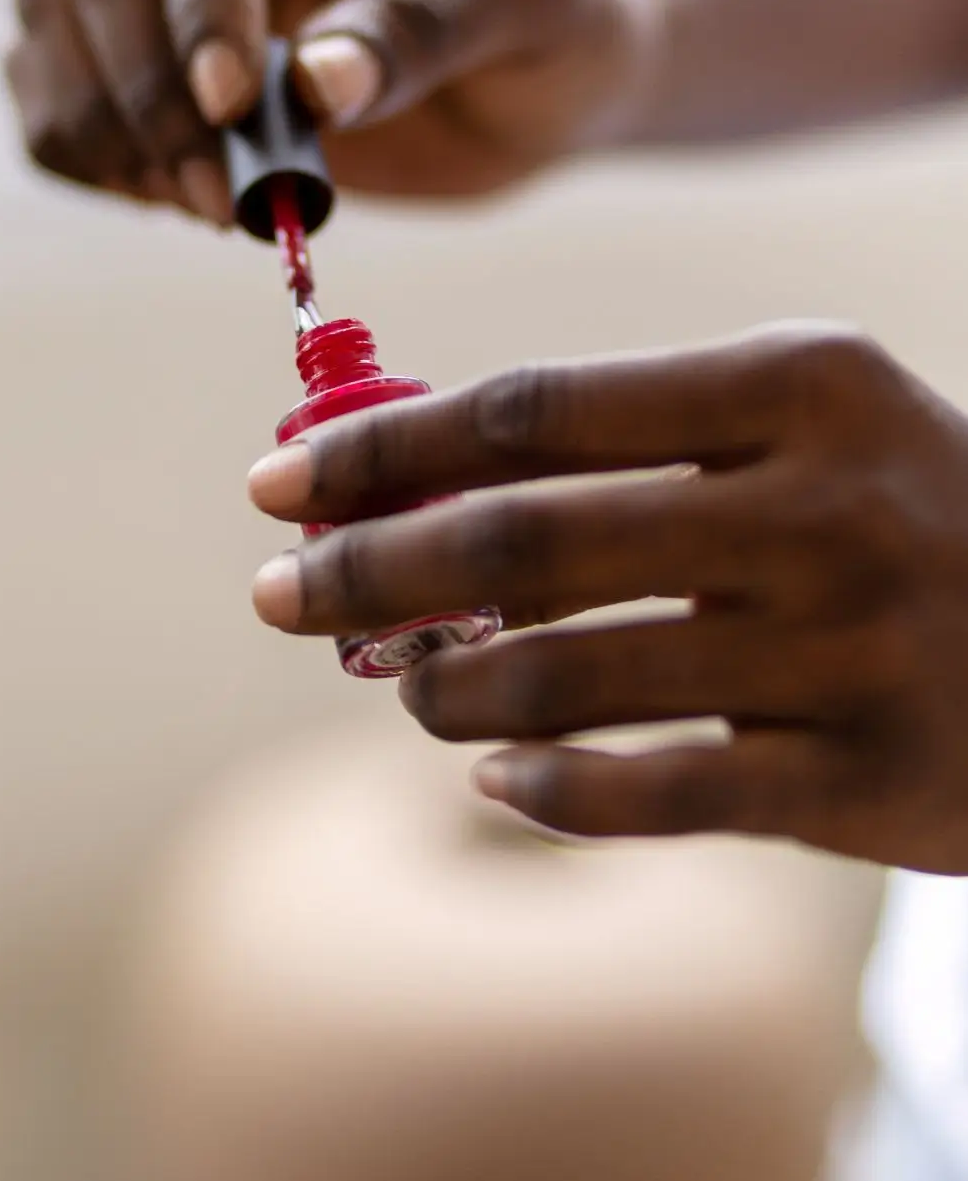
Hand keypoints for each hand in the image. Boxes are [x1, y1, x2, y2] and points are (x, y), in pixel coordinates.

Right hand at [5, 0, 651, 222]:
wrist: (538, 79)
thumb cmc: (556, 15)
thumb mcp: (536, 1)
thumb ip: (431, 24)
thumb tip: (317, 85)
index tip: (234, 104)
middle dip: (148, 90)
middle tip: (221, 193)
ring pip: (51, 12)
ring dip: (104, 126)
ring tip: (207, 204)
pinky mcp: (140, 41)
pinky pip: (49, 83)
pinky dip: (86, 152)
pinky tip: (170, 195)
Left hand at [248, 321, 967, 874]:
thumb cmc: (904, 505)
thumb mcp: (802, 421)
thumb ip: (628, 434)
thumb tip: (409, 473)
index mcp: (798, 385)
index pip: (535, 409)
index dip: (386, 448)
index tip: (280, 481)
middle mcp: (825, 507)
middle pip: (525, 543)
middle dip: (368, 571)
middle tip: (276, 593)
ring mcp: (850, 647)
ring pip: (569, 681)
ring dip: (444, 689)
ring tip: (401, 685)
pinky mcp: (867, 778)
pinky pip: (658, 796)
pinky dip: (546, 788)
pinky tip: (489, 774)